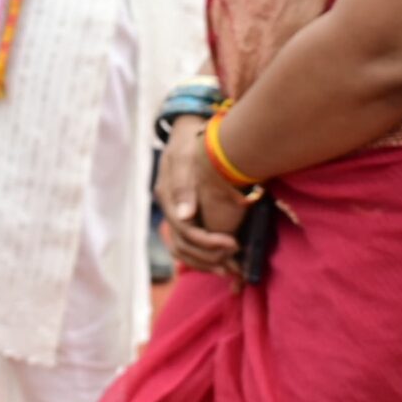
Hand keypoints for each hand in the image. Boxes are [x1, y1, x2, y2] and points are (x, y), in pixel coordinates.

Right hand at [156, 124, 250, 276]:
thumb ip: (184, 185)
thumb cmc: (191, 142)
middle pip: (182, 245)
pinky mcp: (185, 215)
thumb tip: (185, 216)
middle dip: (208, 257)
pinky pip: (189, 244)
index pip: (184, 231)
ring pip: (183, 249)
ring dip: (205, 262)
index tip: (234, 244)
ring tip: (230, 269)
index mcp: (167, 197)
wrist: (190, 131)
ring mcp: (175, 212)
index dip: (208, 242)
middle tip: (234, 262)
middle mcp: (169, 208)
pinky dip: (204, 256)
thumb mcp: (185, 157)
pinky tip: (221, 261)